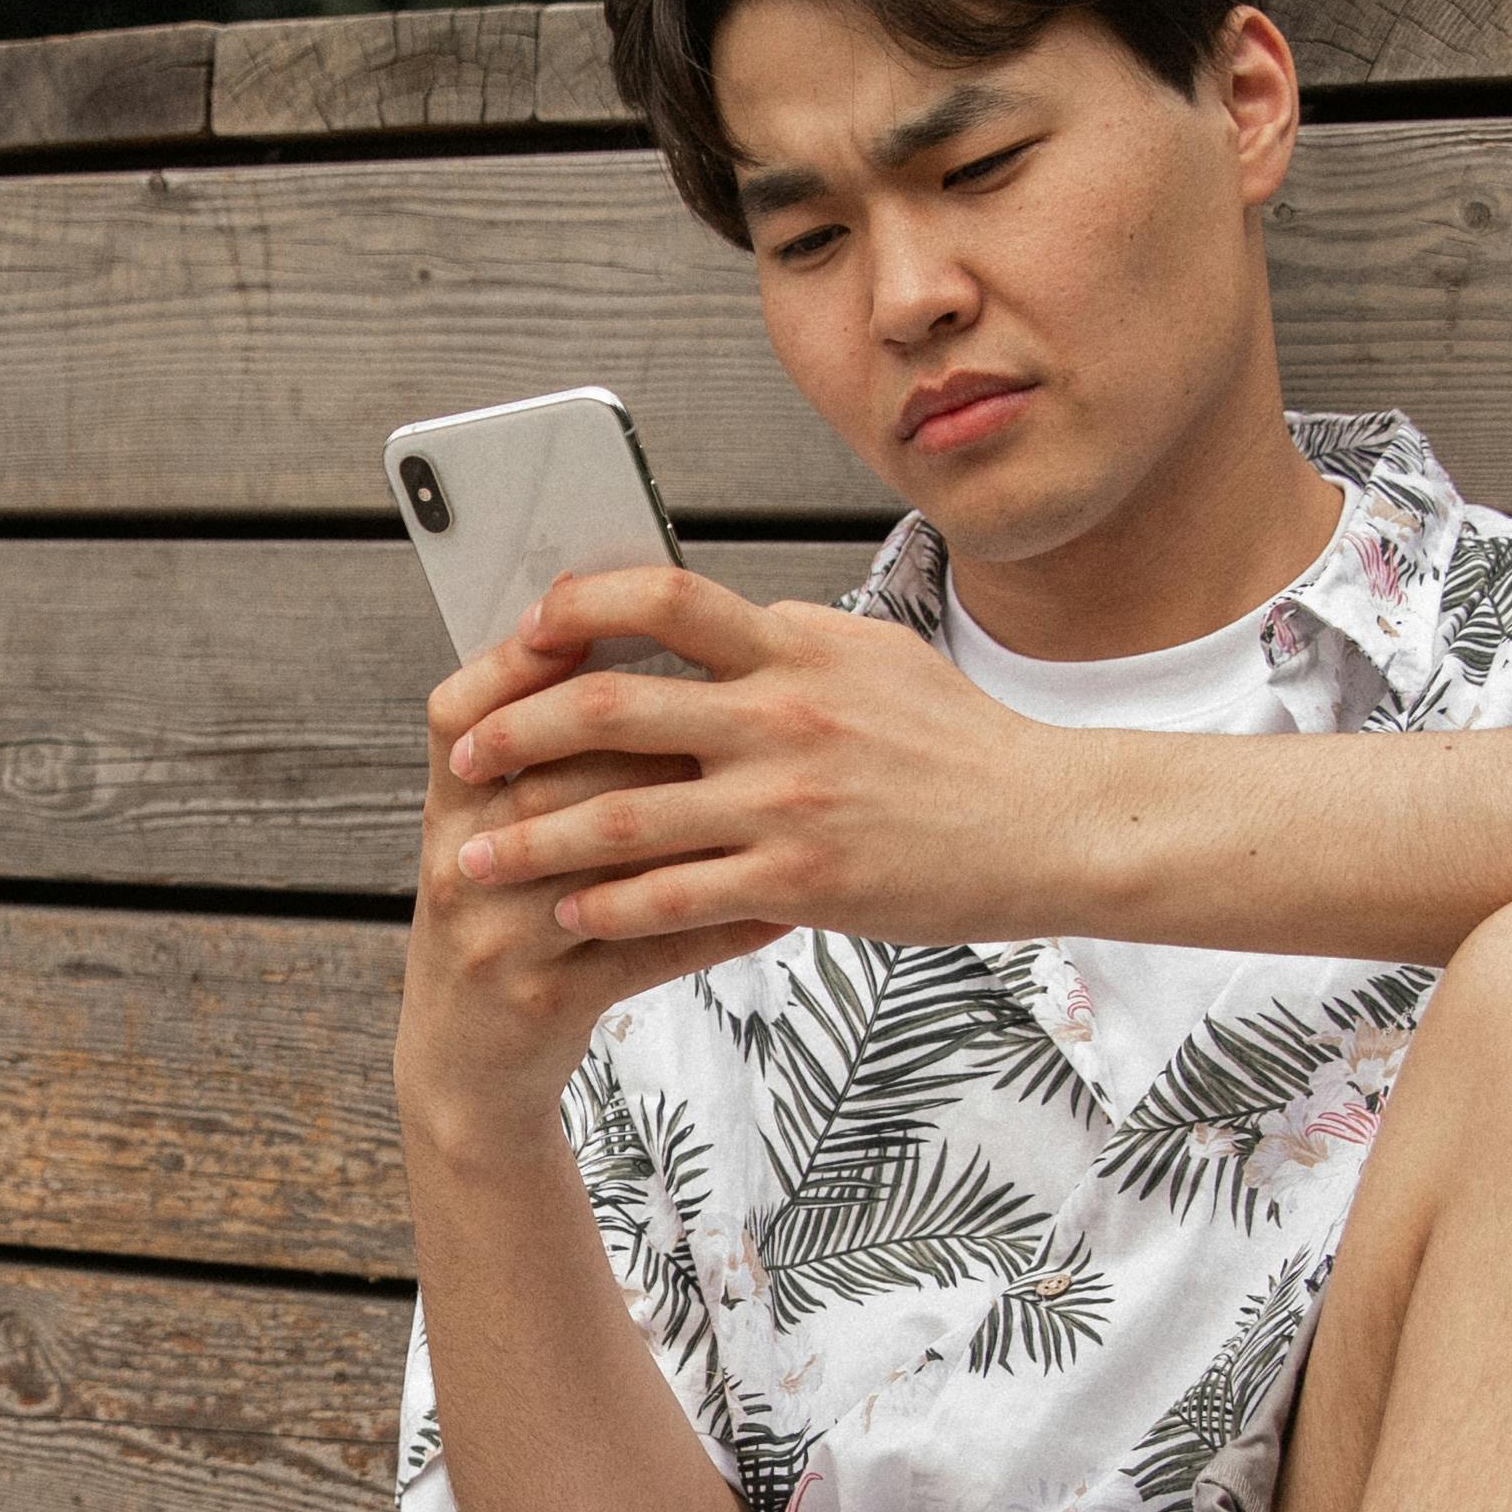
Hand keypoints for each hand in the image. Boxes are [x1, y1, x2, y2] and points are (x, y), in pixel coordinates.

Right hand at [397, 621, 789, 1146]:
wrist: (464, 1069)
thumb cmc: (502, 929)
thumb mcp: (488, 842)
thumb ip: (539, 761)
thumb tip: (626, 654)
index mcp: (448, 813)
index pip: (463, 714)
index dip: (519, 661)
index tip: (590, 617)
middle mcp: (460, 866)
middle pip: (550, 774)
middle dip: (646, 734)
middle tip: (739, 700)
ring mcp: (497, 937)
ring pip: (603, 860)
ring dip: (698, 822)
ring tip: (783, 791)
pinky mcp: (544, 1000)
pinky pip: (646, 950)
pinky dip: (720, 925)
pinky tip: (784, 905)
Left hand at [438, 566, 1112, 949]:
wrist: (1048, 824)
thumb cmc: (960, 742)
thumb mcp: (873, 658)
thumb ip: (785, 638)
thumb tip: (715, 619)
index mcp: (791, 646)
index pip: (658, 598)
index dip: (573, 610)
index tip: (522, 638)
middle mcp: (779, 714)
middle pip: (608, 708)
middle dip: (514, 734)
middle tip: (463, 758)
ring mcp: (787, 801)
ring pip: (621, 818)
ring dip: (533, 841)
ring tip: (477, 861)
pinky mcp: (800, 880)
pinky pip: (674, 897)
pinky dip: (607, 907)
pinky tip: (566, 913)